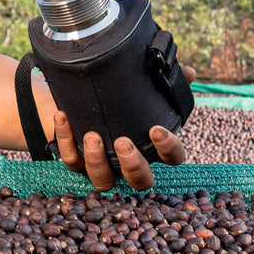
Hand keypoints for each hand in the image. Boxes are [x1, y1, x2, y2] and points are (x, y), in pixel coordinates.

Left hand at [53, 66, 195, 190]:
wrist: (80, 101)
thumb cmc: (121, 101)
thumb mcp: (143, 91)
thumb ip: (166, 83)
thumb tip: (189, 72)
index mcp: (151, 148)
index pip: (172, 158)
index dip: (169, 149)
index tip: (157, 129)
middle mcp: (127, 164)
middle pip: (140, 181)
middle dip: (133, 165)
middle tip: (123, 142)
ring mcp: (102, 167)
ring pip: (103, 180)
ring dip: (97, 161)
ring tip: (92, 136)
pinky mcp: (76, 161)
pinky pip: (70, 159)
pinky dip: (65, 140)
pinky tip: (63, 118)